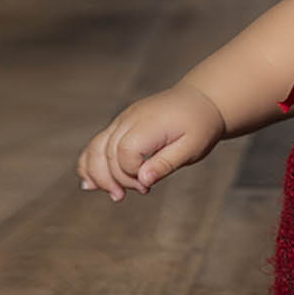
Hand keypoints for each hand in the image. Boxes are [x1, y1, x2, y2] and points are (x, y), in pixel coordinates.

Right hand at [76, 84, 225, 201]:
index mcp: (148, 124)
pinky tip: (92, 183)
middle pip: (105, 153)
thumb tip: (143, 180)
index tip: (147, 186)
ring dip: (97, 174)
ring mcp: (123, 120)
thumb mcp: (192, 147)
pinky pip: (97, 143)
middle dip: (114, 180)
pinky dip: (91, 163)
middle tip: (136, 193)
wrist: (202, 100)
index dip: (130, 175)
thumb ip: (166, 163)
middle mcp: (130, 119)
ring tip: (114, 194)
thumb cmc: (200, 125)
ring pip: (95, 148)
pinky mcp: (121, 124)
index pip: (124, 154)